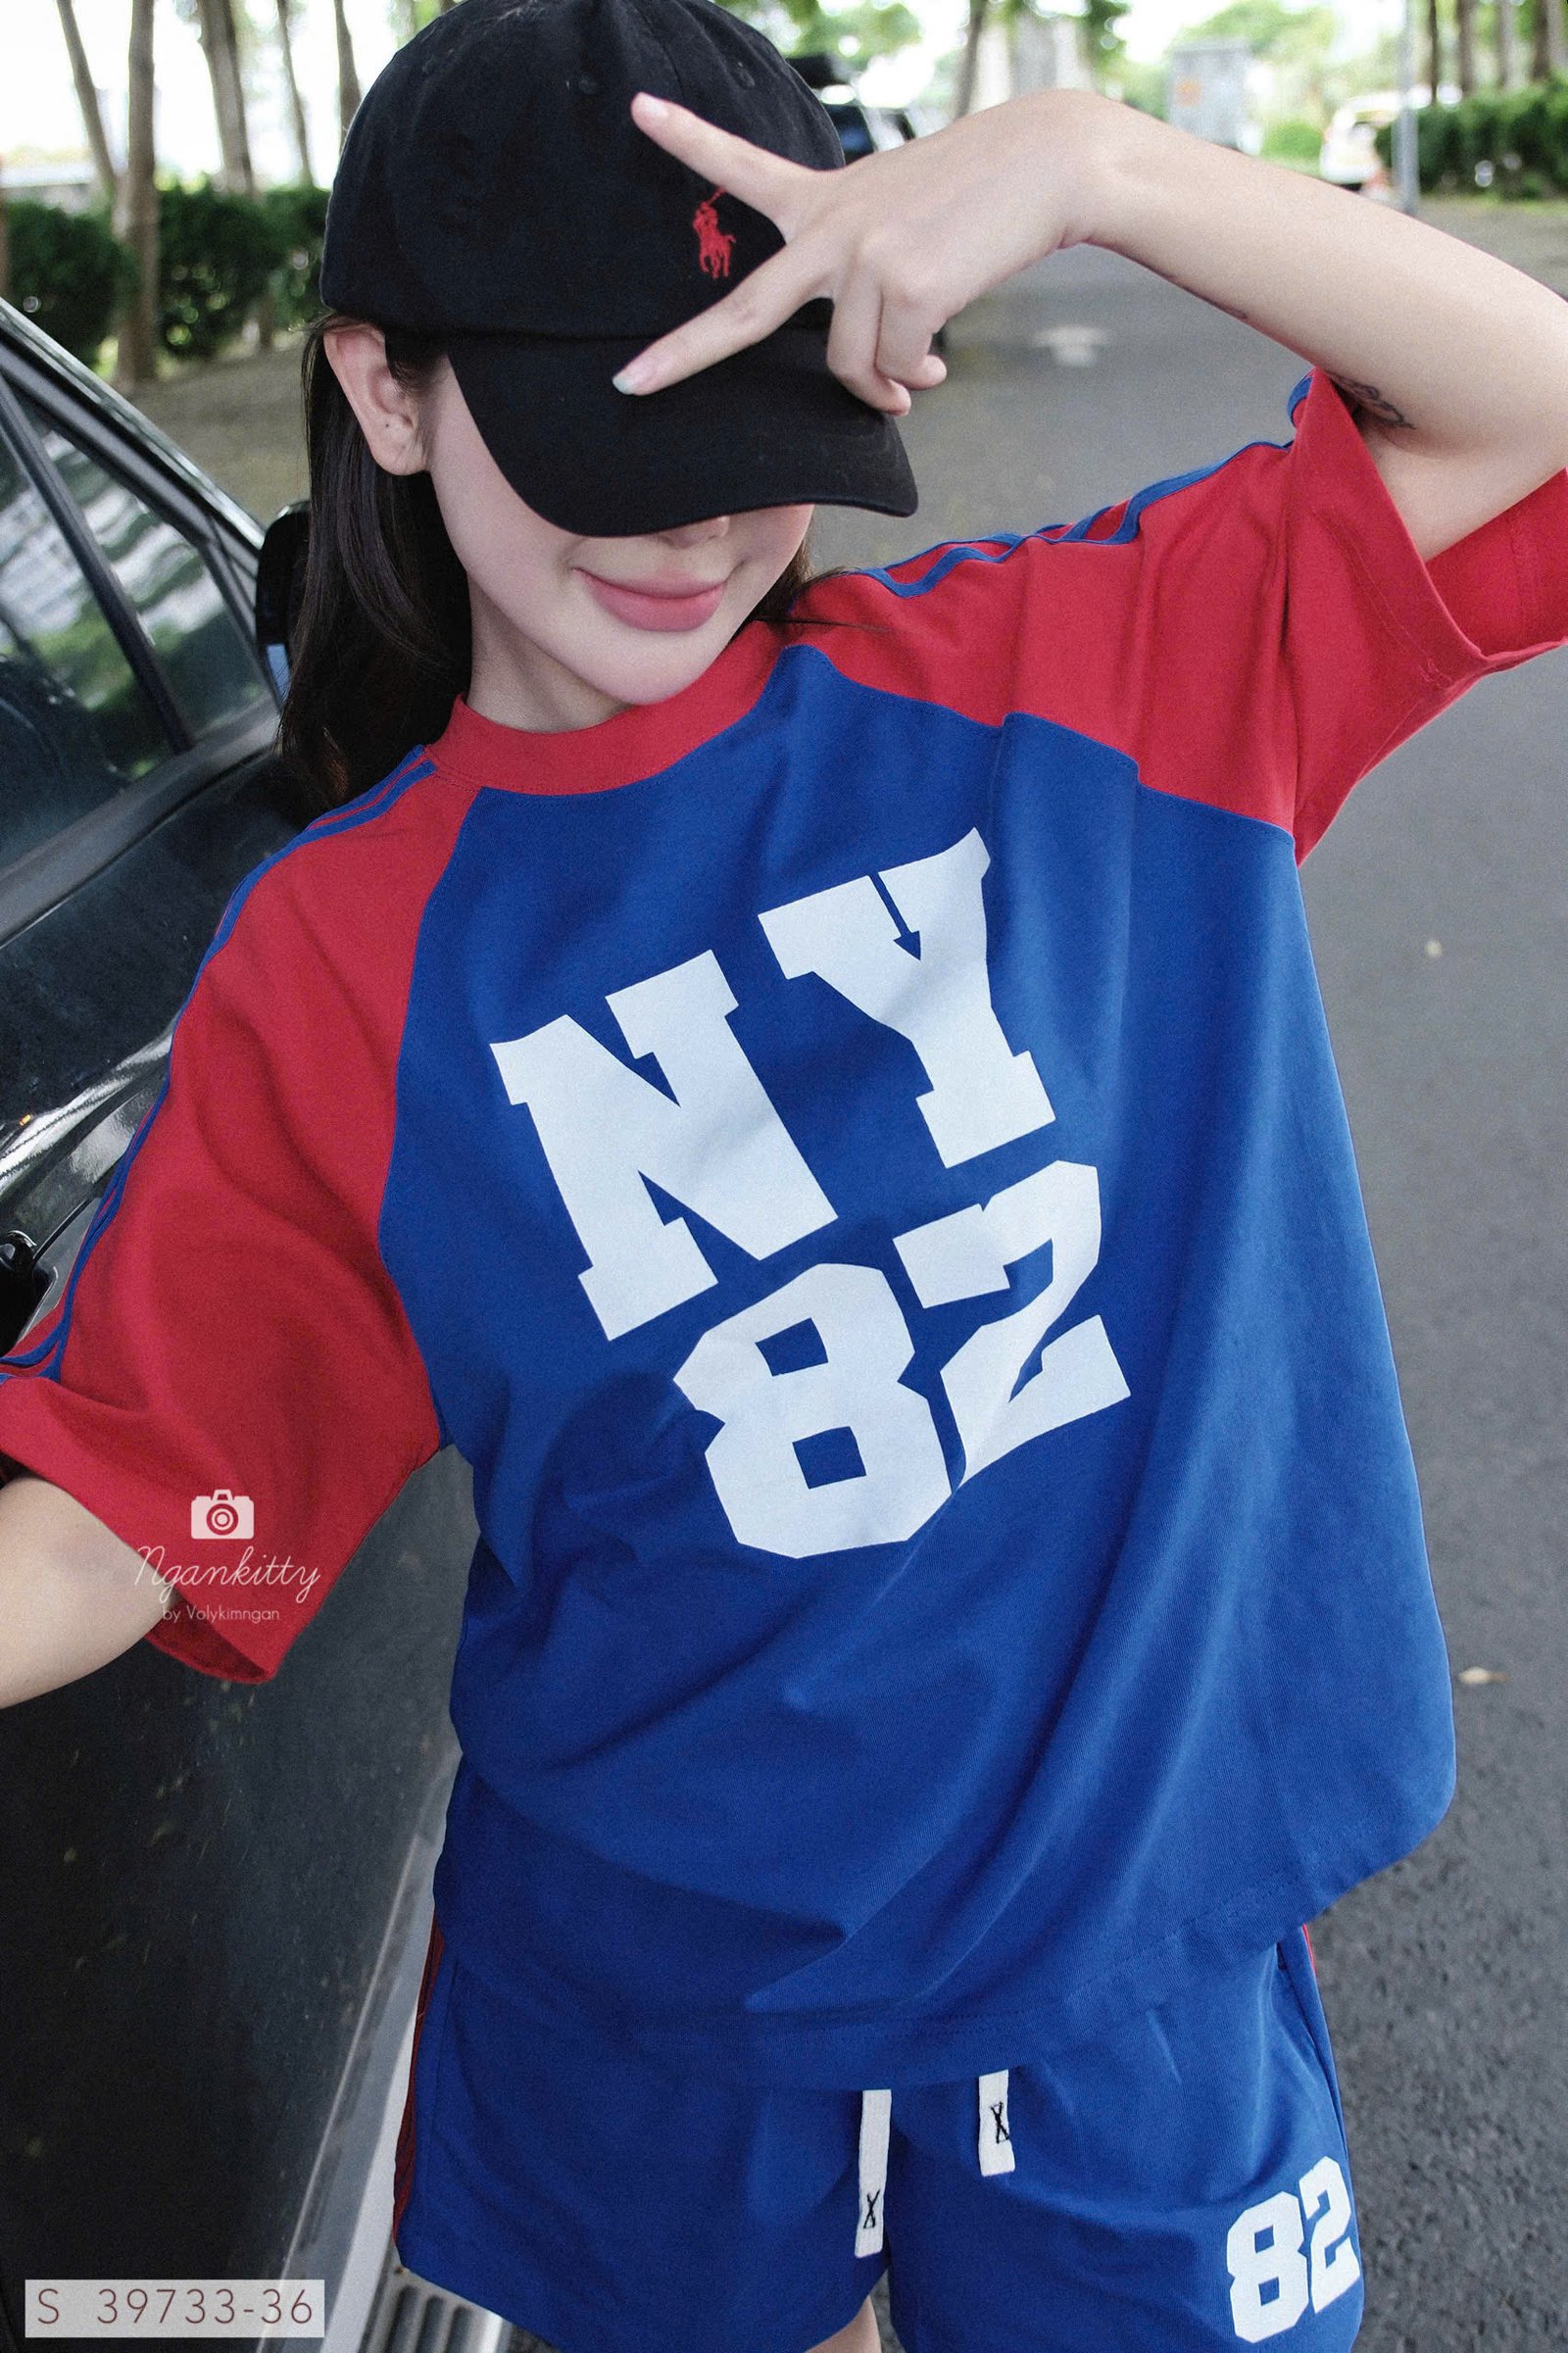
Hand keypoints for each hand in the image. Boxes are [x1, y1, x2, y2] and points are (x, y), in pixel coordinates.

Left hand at [614, 87, 1112, 413]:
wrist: (1050, 163)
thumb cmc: (982, 196)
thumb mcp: (903, 218)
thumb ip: (868, 286)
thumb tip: (882, 381)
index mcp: (825, 199)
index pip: (744, 167)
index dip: (688, 140)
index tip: (638, 111)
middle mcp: (832, 227)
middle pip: (745, 311)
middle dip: (682, 354)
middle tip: (628, 386)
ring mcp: (866, 256)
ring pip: (849, 365)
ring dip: (885, 388)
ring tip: (917, 380)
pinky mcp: (908, 284)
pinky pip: (899, 368)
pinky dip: (919, 378)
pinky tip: (940, 365)